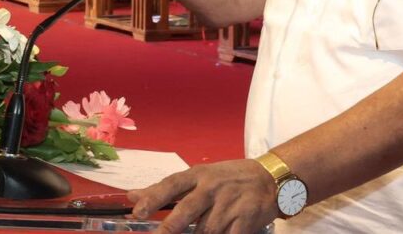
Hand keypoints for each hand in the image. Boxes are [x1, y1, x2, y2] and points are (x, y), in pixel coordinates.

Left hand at [128, 159, 278, 233]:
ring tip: (197, 232)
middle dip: (170, 227)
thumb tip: (131, 196)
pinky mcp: (246, 220)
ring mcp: (230, 205)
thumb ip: (166, 190)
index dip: (154, 197)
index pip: (172, 184)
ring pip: (205, 230)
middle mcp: (212, 188)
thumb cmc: (229, 178)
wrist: (270, 178)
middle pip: (187, 209)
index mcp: (199, 175)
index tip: (137, 211)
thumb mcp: (200, 177)